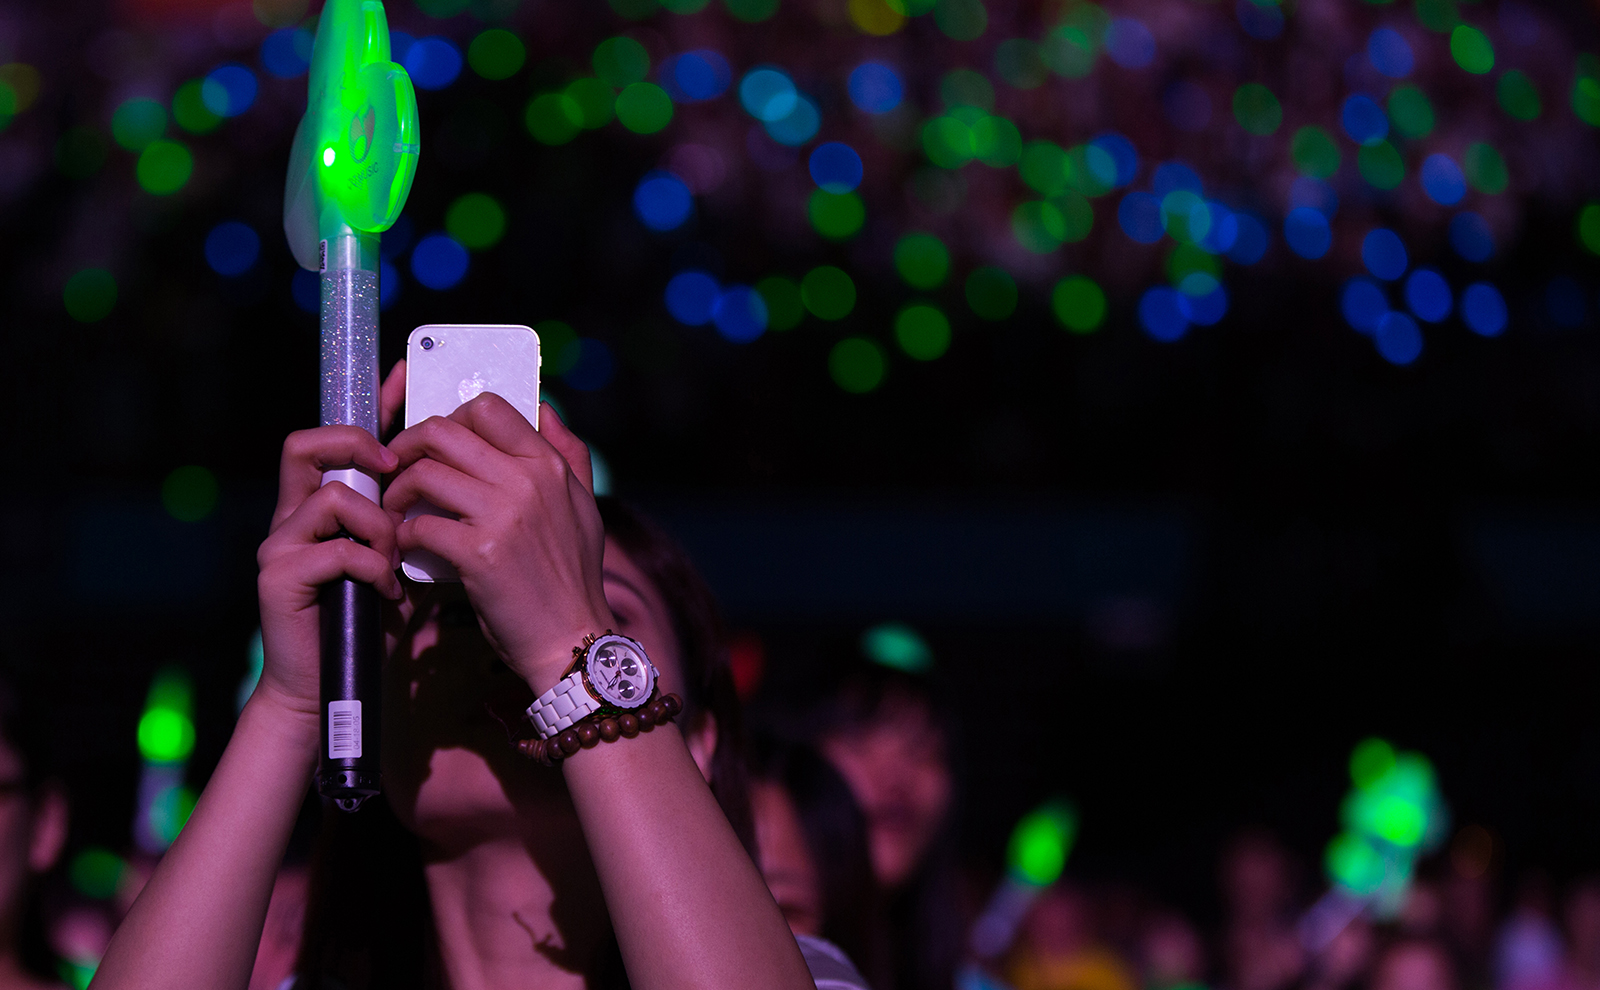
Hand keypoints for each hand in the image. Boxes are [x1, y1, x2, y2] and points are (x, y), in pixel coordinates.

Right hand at [253, 364, 406, 718]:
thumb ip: (422, 516)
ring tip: (398, 560)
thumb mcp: (408, 557)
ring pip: (332, 498)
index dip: (368, 405)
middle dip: (356, 447)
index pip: (335, 435)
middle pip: (306, 446)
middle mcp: (293, 514)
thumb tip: (473, 475)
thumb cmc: (374, 619)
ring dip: (378, 525)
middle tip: (397, 468)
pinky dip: (371, 567)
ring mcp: (281, 543)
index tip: (407, 378)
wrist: (332, 684)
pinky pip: (335, 550)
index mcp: (323, 502)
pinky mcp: (279, 577)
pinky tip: (388, 593)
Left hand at [383, 395, 611, 692]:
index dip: (450, 420)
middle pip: (443, 432)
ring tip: (396, 511)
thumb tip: (544, 409)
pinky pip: (419, 525)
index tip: (436, 446)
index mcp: (549, 465)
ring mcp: (503, 515)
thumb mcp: (583, 505)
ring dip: (398, 492)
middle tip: (397, 471)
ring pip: (424, 474)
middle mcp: (528, 481)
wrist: (573, 640)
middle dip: (407, 447)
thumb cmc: (572, 577)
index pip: (487, 408)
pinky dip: (403, 536)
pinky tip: (407, 549)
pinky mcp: (479, 553)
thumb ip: (569, 453)